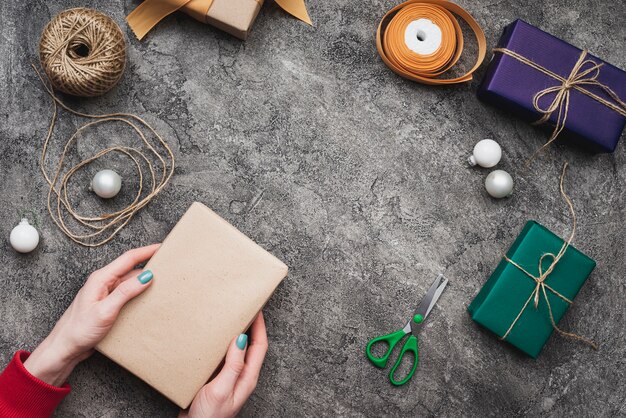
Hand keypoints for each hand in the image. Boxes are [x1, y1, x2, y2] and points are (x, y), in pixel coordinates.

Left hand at [24, 244, 159, 386]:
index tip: (162, 247)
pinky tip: (147, 301)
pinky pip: (127, 295)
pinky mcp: (109, 305)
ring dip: (145, 282)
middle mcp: (104, 283)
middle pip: (131, 269)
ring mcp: (106, 294)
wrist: (65, 349)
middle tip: (168, 266)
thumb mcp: (105, 310)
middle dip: (149, 266)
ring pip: (130, 283)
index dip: (147, 251)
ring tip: (162, 284)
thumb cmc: (79, 330)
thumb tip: (146, 276)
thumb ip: (125, 292)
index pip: (128, 259)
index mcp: (101, 279)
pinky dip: (139, 295)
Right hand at [180, 313, 268, 417]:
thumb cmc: (209, 417)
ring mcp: (230, 378)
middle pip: (251, 345)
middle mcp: (242, 376)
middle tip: (244, 308)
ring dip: (235, 333)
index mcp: (247, 378)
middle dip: (250, 326)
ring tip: (229, 318)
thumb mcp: (221, 389)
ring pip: (237, 350)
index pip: (259, 346)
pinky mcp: (217, 380)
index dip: (260, 326)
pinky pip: (224, 357)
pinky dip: (221, 344)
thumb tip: (241, 339)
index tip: (256, 307)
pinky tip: (212, 339)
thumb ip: (233, 365)